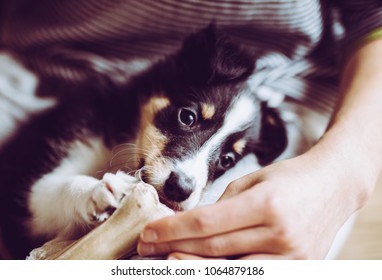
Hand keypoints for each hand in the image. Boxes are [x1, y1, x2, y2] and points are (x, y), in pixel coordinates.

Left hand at [137, 150, 360, 259]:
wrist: (332, 186)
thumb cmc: (289, 178)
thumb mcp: (253, 181)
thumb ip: (223, 206)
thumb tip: (192, 227)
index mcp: (266, 203)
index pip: (207, 221)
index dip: (172, 229)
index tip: (149, 232)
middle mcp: (279, 233)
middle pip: (213, 248)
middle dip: (173, 247)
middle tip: (147, 248)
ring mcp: (291, 256)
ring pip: (228, 268)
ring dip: (192, 265)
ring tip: (165, 260)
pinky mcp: (298, 268)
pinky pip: (251, 274)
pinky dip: (223, 271)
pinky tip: (200, 267)